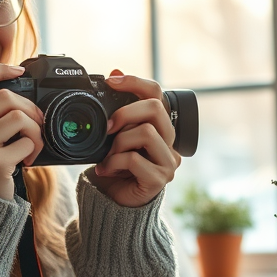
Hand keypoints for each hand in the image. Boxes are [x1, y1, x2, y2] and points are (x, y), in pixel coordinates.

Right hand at [0, 64, 44, 198]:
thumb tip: (15, 85)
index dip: (0, 69)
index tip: (19, 71)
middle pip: (4, 97)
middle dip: (28, 107)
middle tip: (35, 122)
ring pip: (18, 117)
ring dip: (34, 129)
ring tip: (31, 143)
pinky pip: (26, 142)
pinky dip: (33, 149)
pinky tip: (26, 160)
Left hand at [89, 69, 180, 206]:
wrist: (112, 203)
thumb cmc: (115, 168)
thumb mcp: (112, 135)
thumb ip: (118, 111)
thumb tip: (115, 73)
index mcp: (159, 126)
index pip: (157, 93)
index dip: (135, 82)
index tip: (111, 80)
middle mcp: (169, 141)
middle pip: (155, 109)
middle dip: (125, 113)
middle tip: (108, 127)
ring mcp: (168, 161)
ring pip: (146, 132)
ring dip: (119, 142)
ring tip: (108, 156)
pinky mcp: (159, 179)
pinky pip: (134, 159)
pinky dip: (114, 162)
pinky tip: (107, 170)